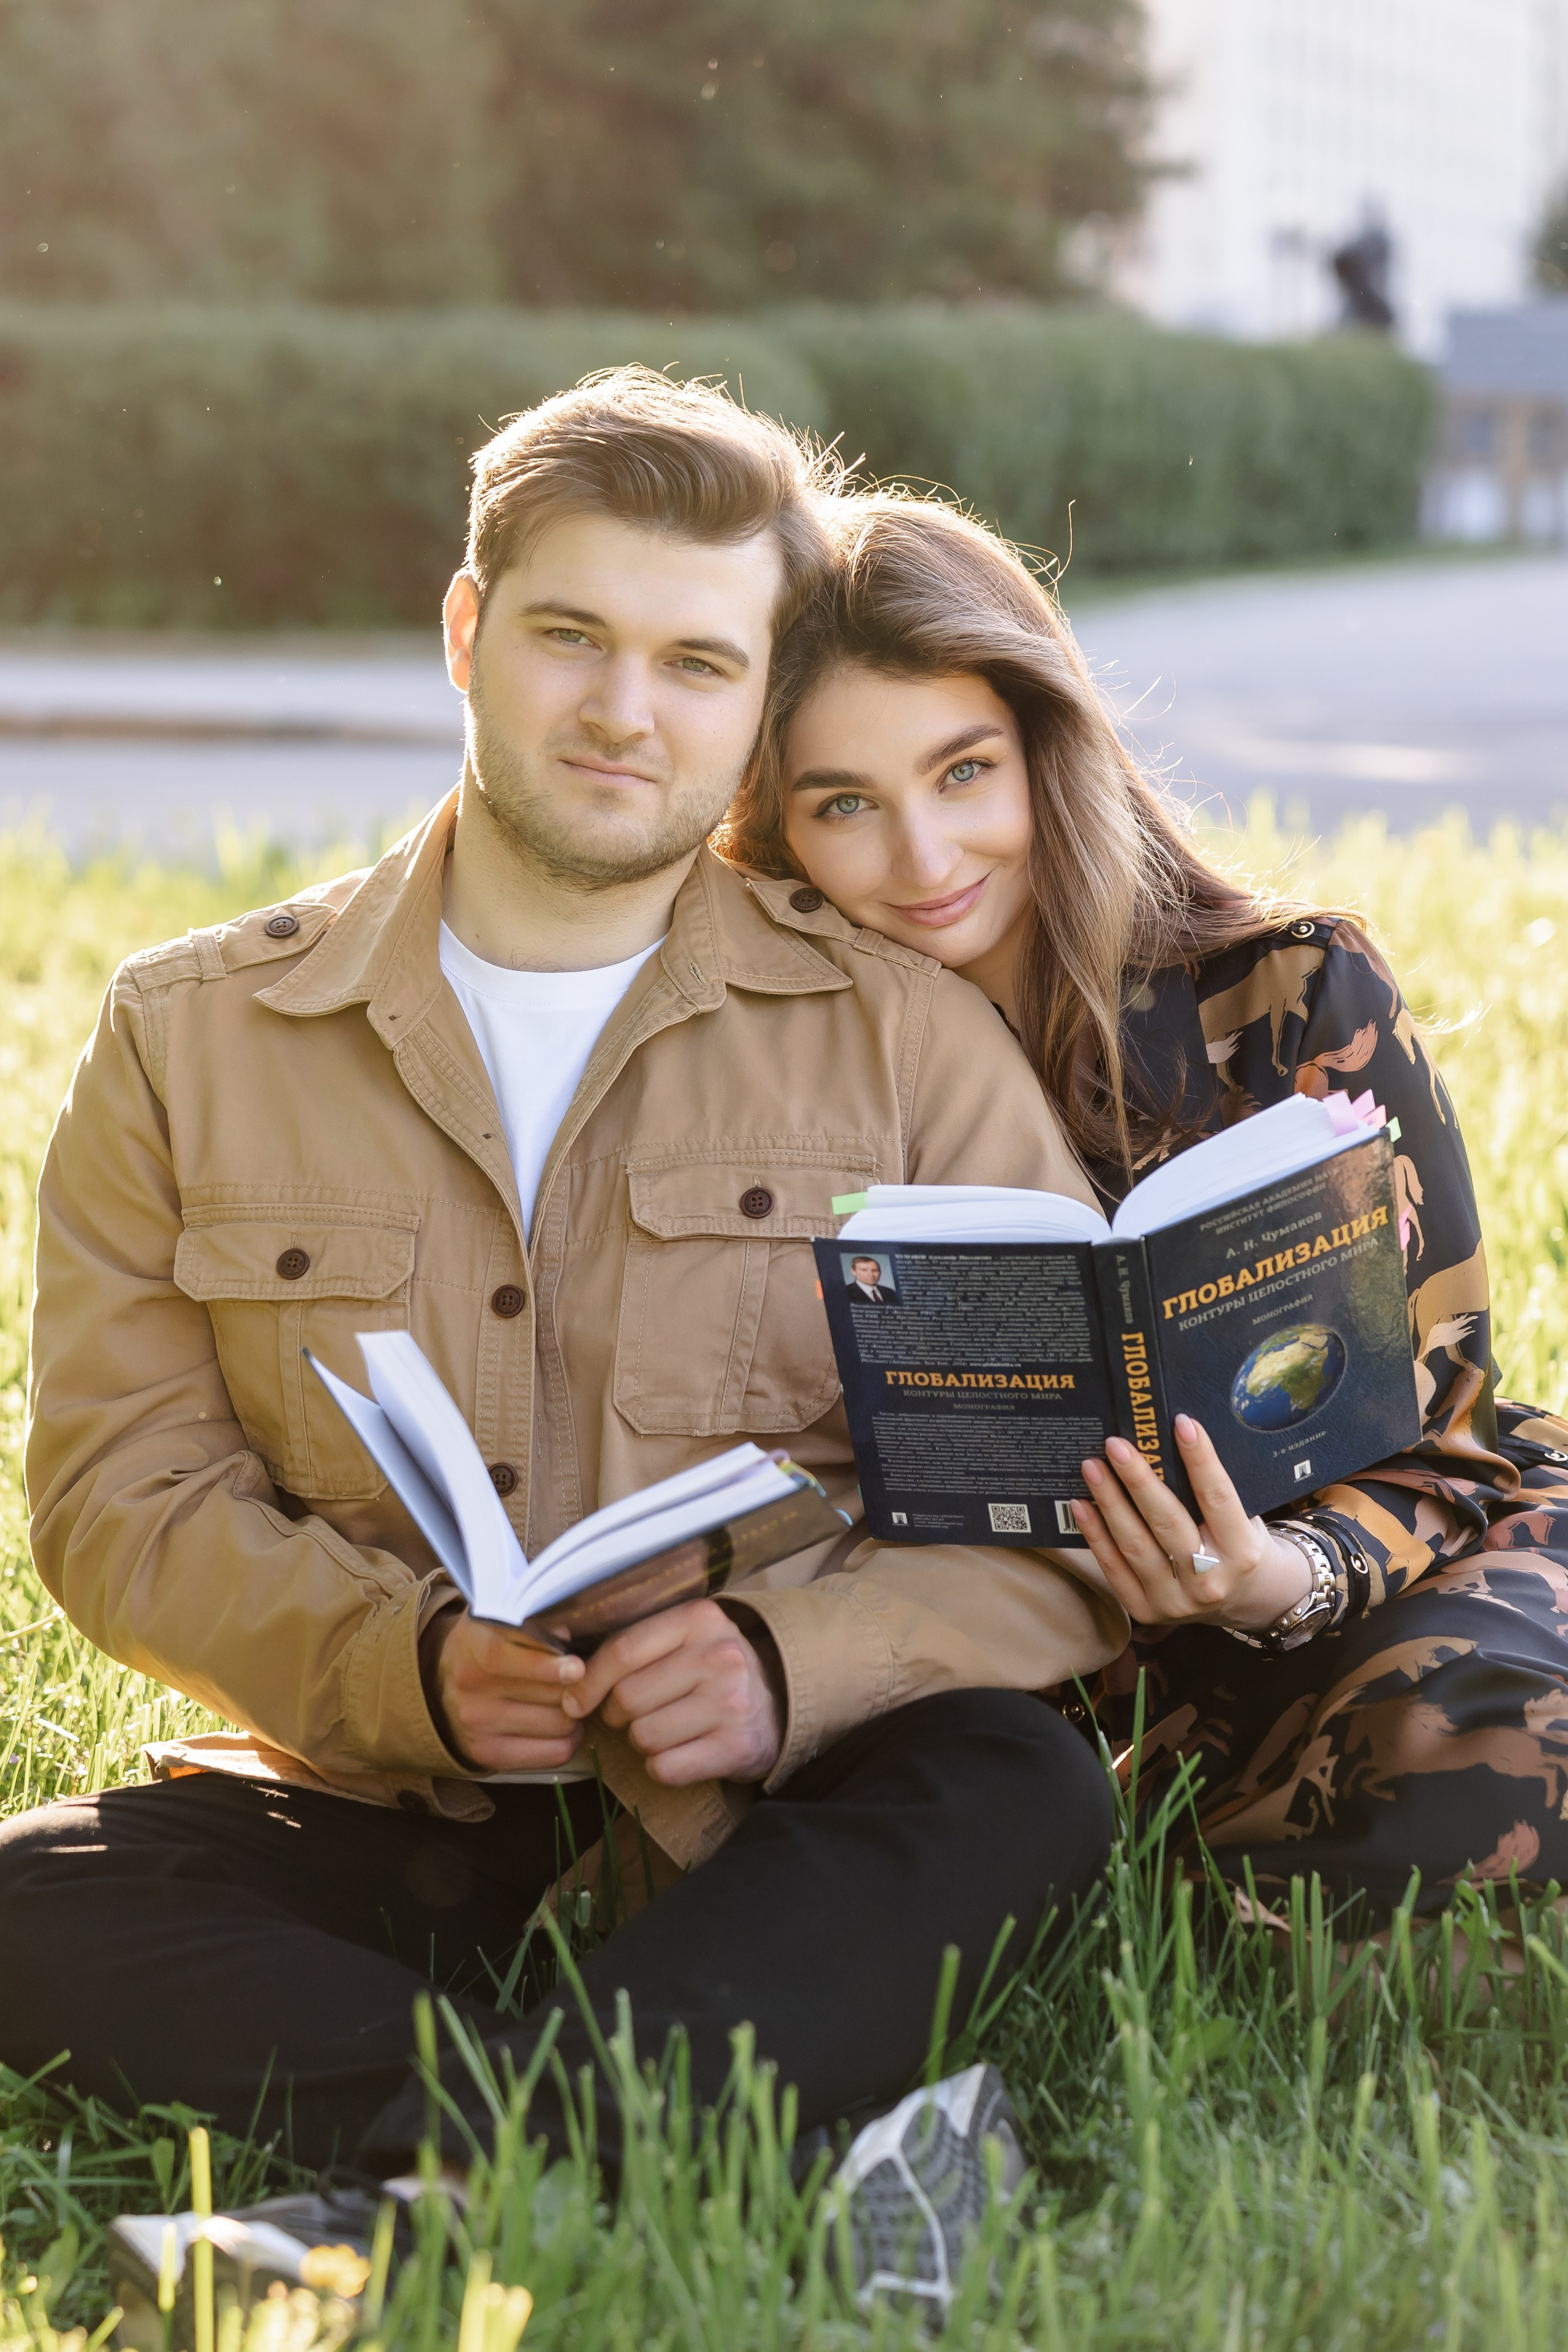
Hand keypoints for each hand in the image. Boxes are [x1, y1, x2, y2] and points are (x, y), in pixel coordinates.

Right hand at [430, 1609, 587, 1772]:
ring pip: (558, 1724)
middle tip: (585, 1681)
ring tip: (573, 1702)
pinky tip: (564, 1727)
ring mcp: (477, 1724)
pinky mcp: (487, 1754)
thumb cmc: (486, 1644)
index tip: (577, 1668)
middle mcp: (471, 1686)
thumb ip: (532, 1622)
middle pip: (551, 1695)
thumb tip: (567, 1636)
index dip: (551, 1665)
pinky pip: (552, 1754)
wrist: (439, 1683)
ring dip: (576, 1714)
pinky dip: (569, 1740)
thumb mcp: (499, 1620)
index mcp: (475, 1645)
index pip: (514, 1660)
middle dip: (577, 1687)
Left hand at [561, 1599, 781, 1785]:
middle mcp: (719, 1656)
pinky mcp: (736, 1747)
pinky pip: (665, 1768)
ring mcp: (731, 1703)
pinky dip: (663, 1767)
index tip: (575, 1701)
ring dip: (643, 1741)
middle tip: (638, 1713)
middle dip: (619, 1714)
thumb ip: (633, 1646)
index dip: (588, 1681)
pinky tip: (682, 1751)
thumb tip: (567, 1678)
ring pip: (643, 1736)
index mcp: (699, 1619)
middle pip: (627, 1698)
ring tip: (667, 1729)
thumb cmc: (712, 1671)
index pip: (622, 1650)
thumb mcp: (683, 1638)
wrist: (777, 1705)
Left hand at [1072, 1415, 1313, 1633]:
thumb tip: (1165, 1442)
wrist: (1245, 1601)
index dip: (1200, 1460)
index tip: (1181, 1423)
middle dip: (1137, 1479)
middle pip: (1167, 1522)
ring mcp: (1176, 1601)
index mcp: (1243, 1552)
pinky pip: (1115, 1569)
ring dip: (1109, 1502)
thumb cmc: (1239, 1546)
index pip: (1217, 1498)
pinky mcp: (1148, 1611)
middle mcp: (1210, 1580)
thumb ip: (1210, 1494)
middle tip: (1115, 1444)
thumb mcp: (1243, 1521)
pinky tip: (1081, 1506)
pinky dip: (1096, 1536)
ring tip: (1091, 1467)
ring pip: (1135, 1545)